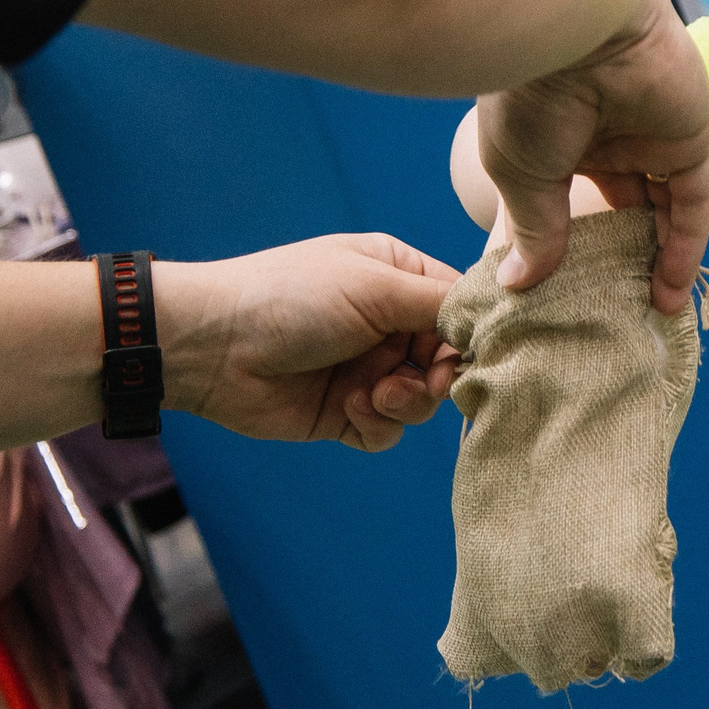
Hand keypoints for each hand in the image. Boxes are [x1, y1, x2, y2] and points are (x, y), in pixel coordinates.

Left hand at [157, 234, 463, 450]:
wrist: (211, 348)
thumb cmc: (290, 296)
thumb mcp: (374, 286)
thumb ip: (441, 304)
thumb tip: (497, 320)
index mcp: (398, 277)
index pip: (461, 308)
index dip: (473, 334)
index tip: (474, 352)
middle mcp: (388, 323)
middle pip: (448, 360)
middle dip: (439, 375)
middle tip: (423, 380)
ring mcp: (367, 369)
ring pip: (423, 401)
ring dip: (407, 402)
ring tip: (375, 393)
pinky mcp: (346, 413)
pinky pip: (388, 431)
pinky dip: (377, 423)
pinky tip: (351, 407)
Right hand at [474, 0, 708, 307]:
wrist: (576, 29)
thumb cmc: (530, 96)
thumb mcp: (520, 174)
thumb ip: (535, 230)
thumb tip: (519, 284)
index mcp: (558, 135)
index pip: (570, 197)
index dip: (570, 244)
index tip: (563, 295)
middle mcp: (606, 135)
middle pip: (623, 206)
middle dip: (621, 257)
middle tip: (615, 312)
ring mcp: (651, 135)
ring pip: (662, 208)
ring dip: (659, 260)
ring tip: (649, 315)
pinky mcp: (691, 138)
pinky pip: (694, 203)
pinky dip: (686, 247)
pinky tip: (670, 290)